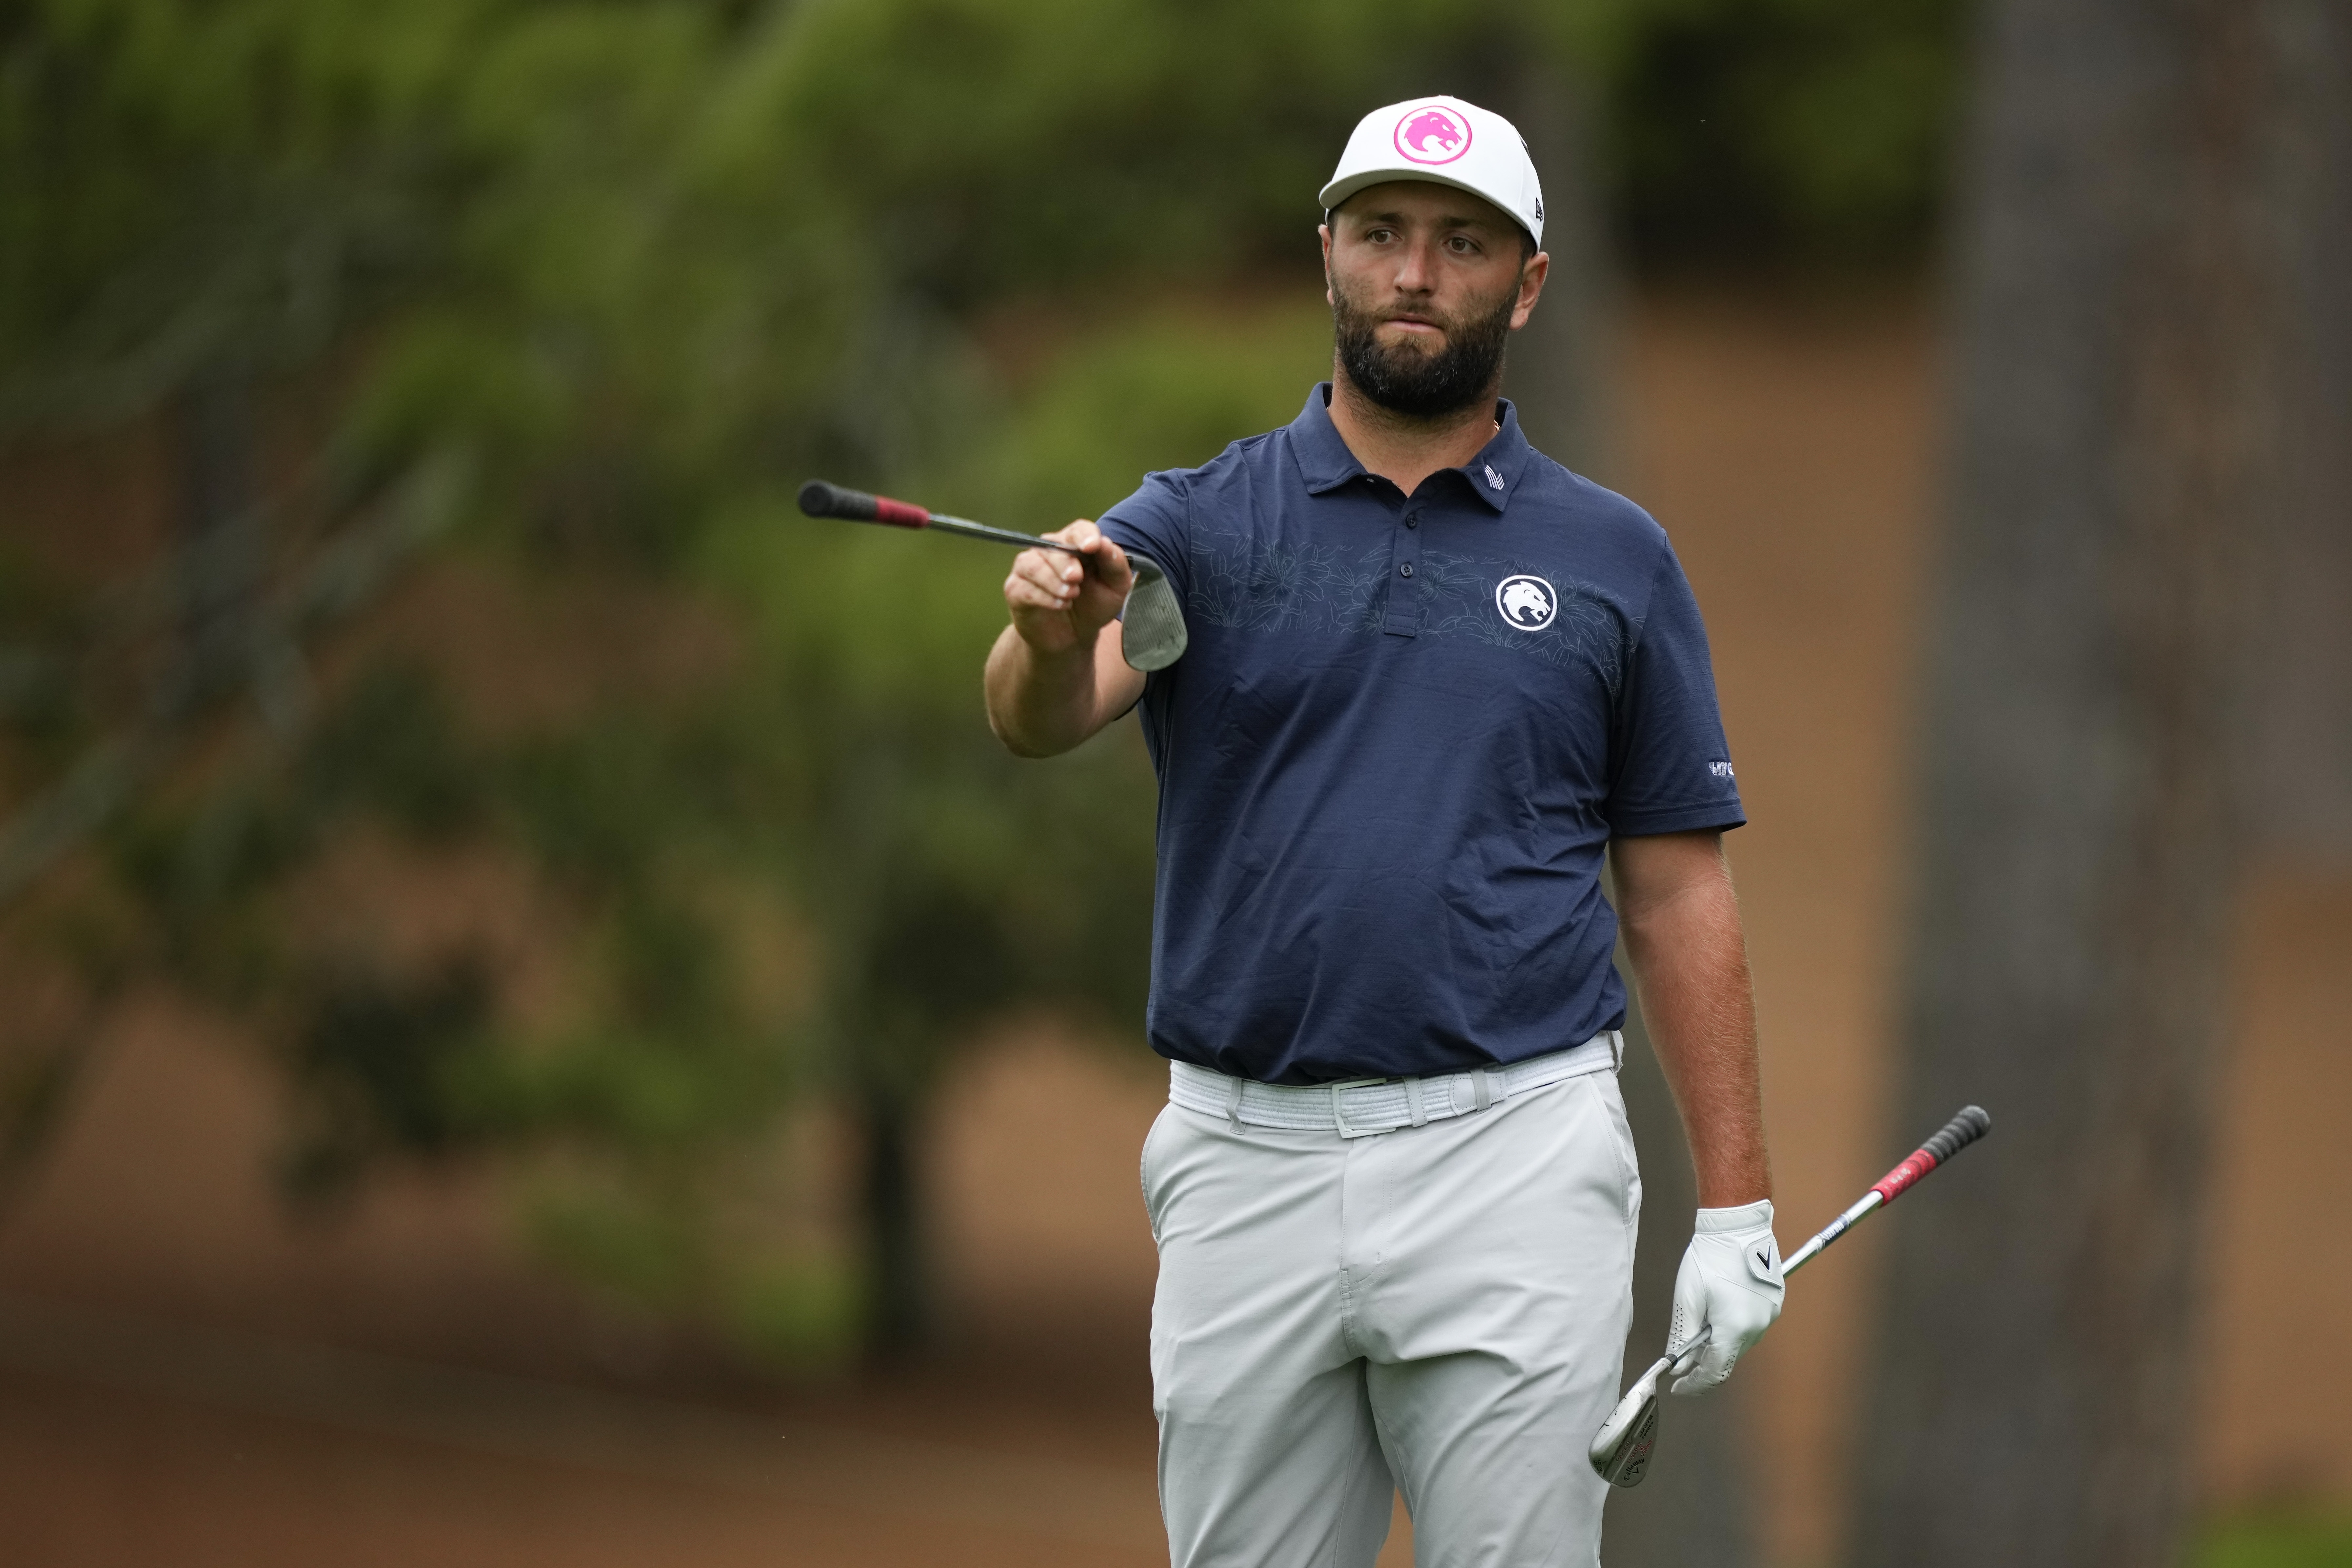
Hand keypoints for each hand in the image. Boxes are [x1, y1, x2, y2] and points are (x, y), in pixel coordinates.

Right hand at [1002, 519, 1132, 657]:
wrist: (1074, 636)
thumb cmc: (1094, 606)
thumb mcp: (1116, 588)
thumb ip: (1115, 564)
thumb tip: (1105, 543)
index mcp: (1076, 545)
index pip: (1078, 530)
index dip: (1084, 536)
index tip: (1092, 546)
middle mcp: (1049, 551)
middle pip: (1053, 545)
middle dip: (1066, 562)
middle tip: (1076, 579)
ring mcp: (1029, 568)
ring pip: (1034, 564)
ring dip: (1053, 581)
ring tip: (1070, 597)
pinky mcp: (1016, 589)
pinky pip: (1025, 587)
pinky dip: (1044, 597)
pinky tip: (1059, 605)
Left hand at [1667, 1199, 1783, 1394]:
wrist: (1738, 1226)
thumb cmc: (1710, 1257)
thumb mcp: (1687, 1298)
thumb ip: (1682, 1336)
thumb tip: (1678, 1364)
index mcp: (1734, 1328)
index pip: (1715, 1372)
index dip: (1695, 1384)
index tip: (1678, 1387)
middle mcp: (1757, 1327)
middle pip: (1728, 1359)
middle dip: (1704, 1362)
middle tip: (1682, 1358)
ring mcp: (1769, 1316)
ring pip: (1740, 1343)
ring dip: (1719, 1343)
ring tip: (1701, 1326)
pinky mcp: (1774, 1305)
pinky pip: (1751, 1326)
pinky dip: (1733, 1328)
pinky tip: (1719, 1311)